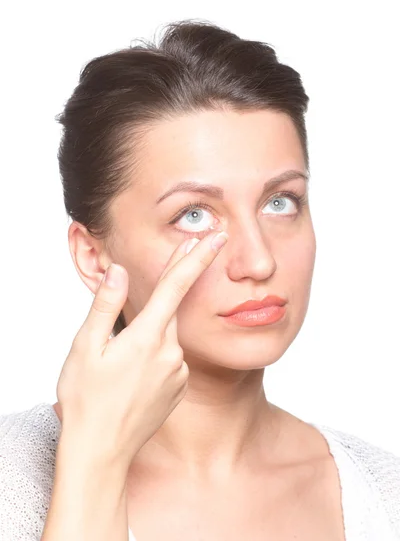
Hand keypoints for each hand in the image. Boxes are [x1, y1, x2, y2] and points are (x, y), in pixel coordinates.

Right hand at [55, 230, 228, 471]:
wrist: (101, 453)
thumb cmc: (86, 401)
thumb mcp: (86, 348)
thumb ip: (106, 305)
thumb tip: (118, 271)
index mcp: (147, 337)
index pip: (176, 286)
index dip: (195, 258)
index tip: (215, 238)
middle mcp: (171, 352)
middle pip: (170, 311)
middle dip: (158, 304)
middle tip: (128, 330)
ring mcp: (178, 372)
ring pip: (166, 337)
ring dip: (148, 338)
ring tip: (118, 367)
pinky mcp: (179, 387)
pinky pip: (170, 359)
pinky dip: (154, 357)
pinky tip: (132, 378)